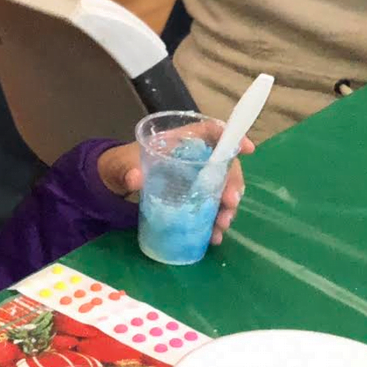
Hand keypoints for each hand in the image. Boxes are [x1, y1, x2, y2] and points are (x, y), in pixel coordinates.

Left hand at [99, 135, 253, 245]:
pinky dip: (216, 220)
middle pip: (224, 164)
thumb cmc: (124, 164)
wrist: (119, 183)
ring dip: (227, 207)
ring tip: (221, 225)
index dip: (232, 137)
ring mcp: (197, 178)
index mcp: (181, 140)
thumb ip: (127, 170)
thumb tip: (134, 179)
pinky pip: (212, 207)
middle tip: (230, 202)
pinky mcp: (194, 197)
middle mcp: (196, 157)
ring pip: (222, 188)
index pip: (212, 131)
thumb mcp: (122, 164)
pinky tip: (214, 235)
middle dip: (233, 182)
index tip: (247, 149)